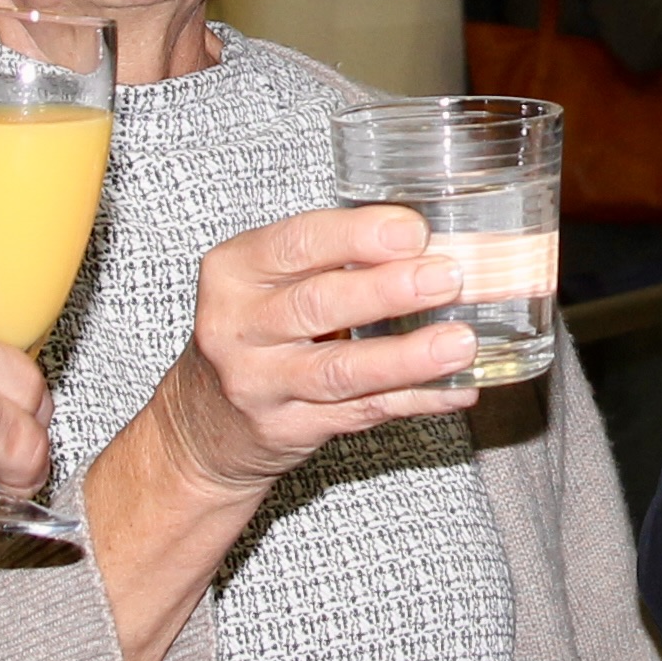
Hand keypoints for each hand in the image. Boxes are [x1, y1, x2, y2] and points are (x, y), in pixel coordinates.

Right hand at [81, 208, 478, 660]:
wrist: (201, 422)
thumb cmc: (254, 333)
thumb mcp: (268, 283)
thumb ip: (336, 260)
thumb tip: (440, 245)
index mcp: (234, 271)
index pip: (297, 243)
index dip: (358, 236)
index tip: (413, 231)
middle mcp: (237, 327)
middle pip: (318, 304)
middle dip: (389, 290)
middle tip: (449, 278)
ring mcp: (259, 384)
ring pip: (340, 371)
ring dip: (407, 357)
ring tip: (460, 343)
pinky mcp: (287, 429)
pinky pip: (361, 413)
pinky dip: (415, 400)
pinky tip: (457, 389)